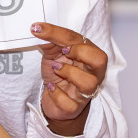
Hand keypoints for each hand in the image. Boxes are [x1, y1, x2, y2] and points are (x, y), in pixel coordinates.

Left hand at [31, 22, 107, 136]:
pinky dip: (57, 94)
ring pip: (89, 83)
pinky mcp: (75, 108)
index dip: (59, 33)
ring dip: (69, 73)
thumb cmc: (58, 72)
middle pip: (100, 59)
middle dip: (80, 52)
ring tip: (56, 69)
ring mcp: (85, 92)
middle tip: (63, 52)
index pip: (80, 40)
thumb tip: (38, 29)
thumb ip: (49, 41)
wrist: (52, 99)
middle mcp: (92, 73)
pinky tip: (51, 88)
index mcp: (88, 55)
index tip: (39, 30)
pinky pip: (70, 103)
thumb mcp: (52, 53)